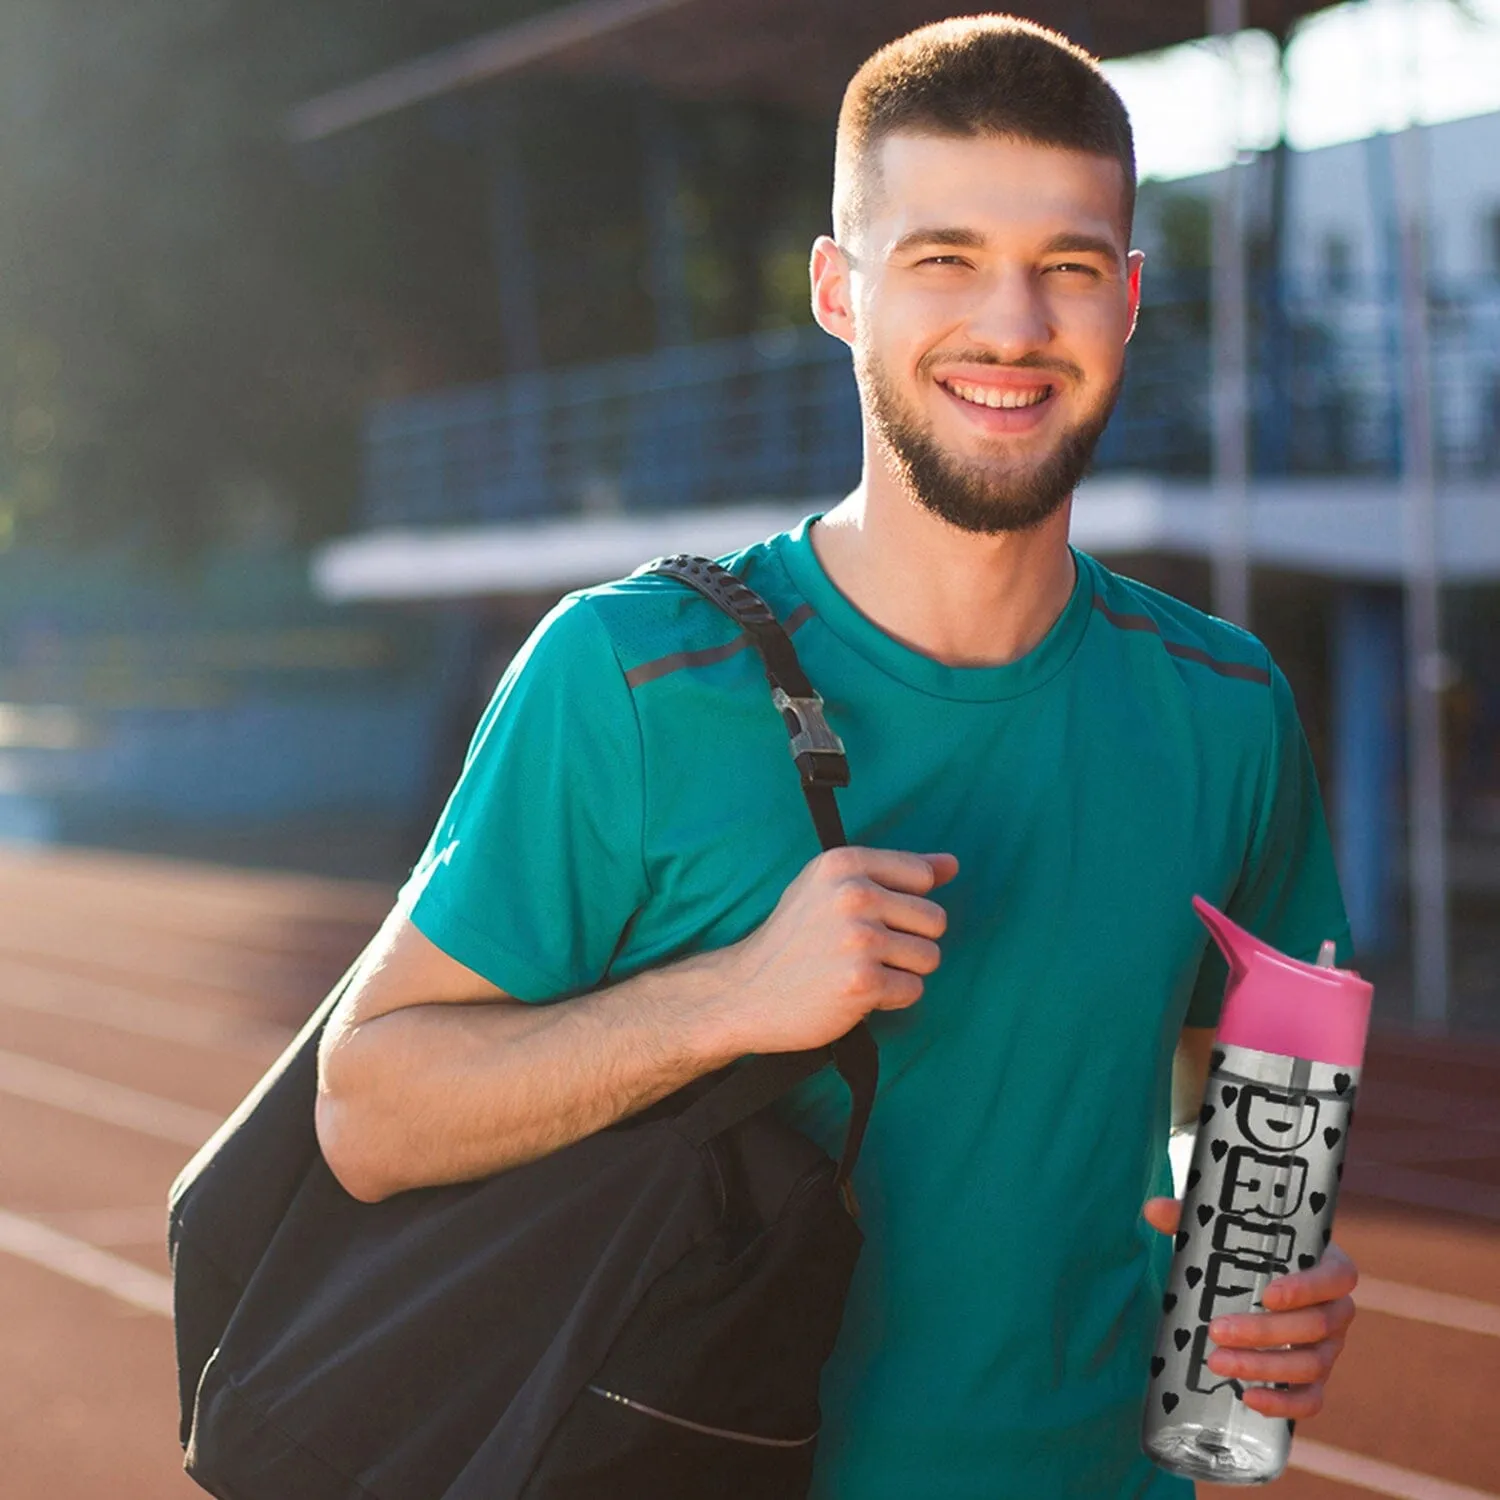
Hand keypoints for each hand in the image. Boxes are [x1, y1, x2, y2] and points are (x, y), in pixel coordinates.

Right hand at [715, 846, 957, 1056]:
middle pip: (935, 919)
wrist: (746, 992)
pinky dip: (890, 998)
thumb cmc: (794, 939)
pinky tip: (856, 992)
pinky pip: (913, 990)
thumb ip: (894, 871)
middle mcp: (852, 895)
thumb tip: (952, 864)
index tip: (874, 917)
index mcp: (843, 863)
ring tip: (862, 970)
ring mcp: (859, 939)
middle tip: (867, 950)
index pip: (922, 876)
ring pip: (929, 957)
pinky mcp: (863, 982)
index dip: (906, 903)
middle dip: (909, 941)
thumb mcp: (831, 887)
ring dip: (902, 971)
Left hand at [1142, 1196, 1357, 1418]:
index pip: (1337, 1277)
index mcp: (1327, 1265)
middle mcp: (1336, 1309)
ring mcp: (1330, 1347)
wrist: (1257, 1281)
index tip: (1267, 1295)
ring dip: (1264, 1367)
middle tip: (1217, 1331)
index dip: (1308, 1288)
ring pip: (1311, 1364)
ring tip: (1217, 1362)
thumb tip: (1153, 1208)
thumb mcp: (1225, 1230)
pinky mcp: (1316, 1379)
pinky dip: (1284, 1404)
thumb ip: (1193, 1217)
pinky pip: (1311, 1399)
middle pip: (1316, 1326)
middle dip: (1265, 1332)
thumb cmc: (1247, 1249)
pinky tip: (1248, 1398)